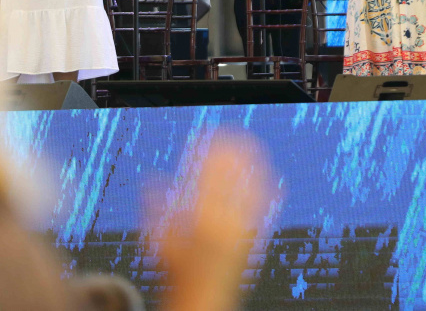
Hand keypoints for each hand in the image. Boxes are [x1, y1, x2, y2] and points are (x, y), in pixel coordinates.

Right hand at [157, 133, 271, 310]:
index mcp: (202, 219)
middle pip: (235, 177)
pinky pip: (269, 209)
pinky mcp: (257, 236)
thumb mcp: (160, 242)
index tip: (206, 134)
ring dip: (255, 165)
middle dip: (234, 152)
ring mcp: (245, 228)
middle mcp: (227, 222)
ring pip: (256, 189)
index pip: (208, 175)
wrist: (205, 296)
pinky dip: (272, 190)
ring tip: (254, 144)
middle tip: (233, 131)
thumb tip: (150, 180)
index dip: (208, 151)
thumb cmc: (181, 269)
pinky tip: (275, 176)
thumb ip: (156, 210)